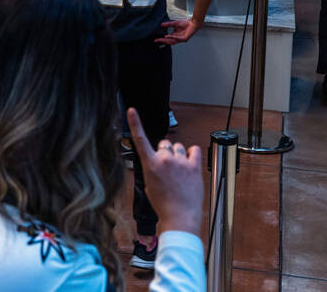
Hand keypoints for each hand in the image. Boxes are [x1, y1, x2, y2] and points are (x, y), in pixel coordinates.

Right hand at [126, 108, 202, 235]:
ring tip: (179, 170)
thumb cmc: (163, 204)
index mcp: (150, 164)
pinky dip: (191, 154)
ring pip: (178, 147)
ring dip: (178, 154)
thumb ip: (152, 167)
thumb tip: (159, 159)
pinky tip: (189, 162)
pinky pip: (194, 150)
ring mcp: (180, 162)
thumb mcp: (149, 183)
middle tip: (167, 166)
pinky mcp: (194, 167)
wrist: (180, 216)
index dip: (134, 123)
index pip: (140, 139)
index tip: (131, 110)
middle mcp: (165, 160)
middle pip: (164, 143)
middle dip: (165, 151)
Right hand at [155, 17, 198, 45]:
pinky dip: (172, 37)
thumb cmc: (186, 23)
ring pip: (172, 41)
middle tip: (157, 40)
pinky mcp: (185, 38)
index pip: (167, 39)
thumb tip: (161, 24)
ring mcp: (181, 39)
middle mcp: (178, 38)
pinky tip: (168, 36)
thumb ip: (168, 24)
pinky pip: (178, 38)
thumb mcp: (174, 23)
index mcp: (175, 35)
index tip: (156, 40)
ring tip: (161, 39)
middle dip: (162, 41)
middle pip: (169, 42)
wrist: (193, 23)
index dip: (161, 39)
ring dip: (166, 40)